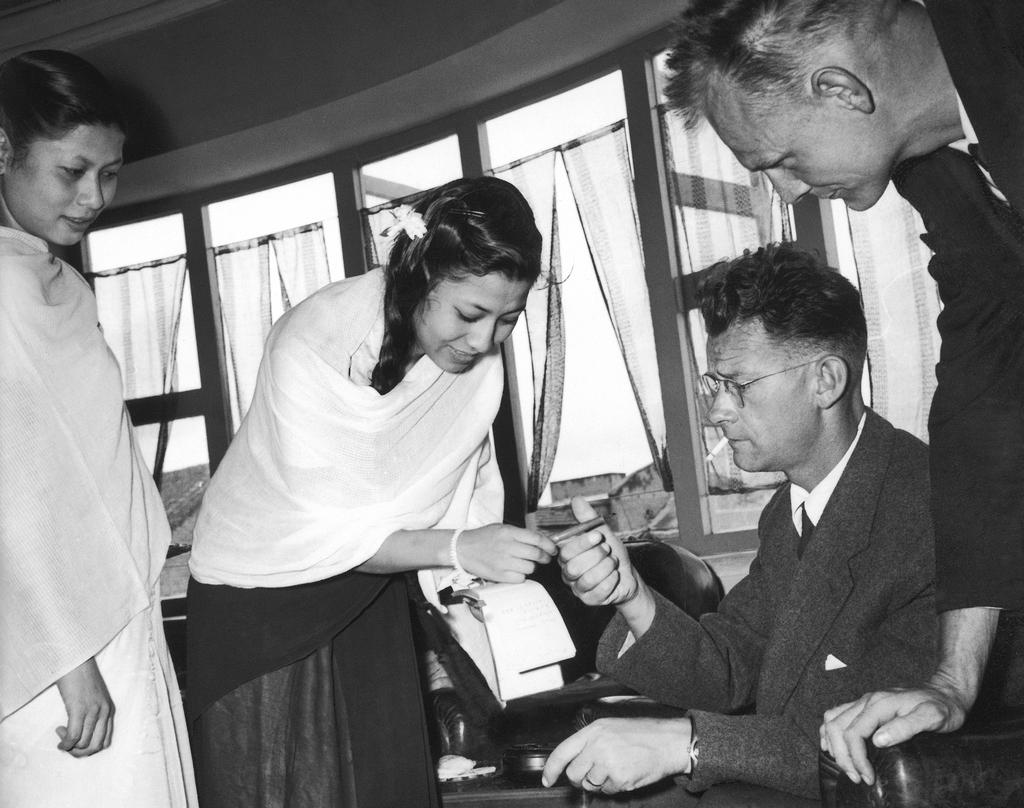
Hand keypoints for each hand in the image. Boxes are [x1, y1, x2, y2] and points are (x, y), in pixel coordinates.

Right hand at [55, 657, 114, 756]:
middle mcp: (104, 712)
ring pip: (84, 744)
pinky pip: (73, 736)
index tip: (77, 742)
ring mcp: (93, 711)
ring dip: (70, 747)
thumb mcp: (92, 697)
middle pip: (96, 746)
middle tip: (68, 745)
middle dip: (80, 752)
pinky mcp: (79, 709)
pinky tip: (59, 736)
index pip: (105, 741)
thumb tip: (81, 732)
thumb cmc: (80, 677)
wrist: (75, 659)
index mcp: (109, 710)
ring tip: (61, 736)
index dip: (89, 748)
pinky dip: (65, 742)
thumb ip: (92, 712)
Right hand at [457, 523, 556, 582]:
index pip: (536, 539)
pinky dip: (521, 576)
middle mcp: (507, 546)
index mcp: (509, 532)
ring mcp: (503, 562)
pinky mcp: (499, 575)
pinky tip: (515, 571)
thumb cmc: (483, 538)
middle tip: (544, 558)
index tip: (553, 549)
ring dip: (531, 567)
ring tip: (524, 563)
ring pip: (530, 568)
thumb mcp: (502, 528)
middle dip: (544, 557)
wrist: (462, 549)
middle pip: (536, 554)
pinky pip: (520, 578)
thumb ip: (520, 534)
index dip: (549, 545)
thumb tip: (542, 541)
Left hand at [541, 717, 691, 792]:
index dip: (551, 769)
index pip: (562, 752)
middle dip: (581, 778)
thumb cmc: (641, 733)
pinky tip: (625, 773)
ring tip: (616, 767)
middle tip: (594, 772)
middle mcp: (597, 746)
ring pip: (590, 784)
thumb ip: (589, 742)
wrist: (667, 741)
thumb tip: (573, 760)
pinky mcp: (619, 779)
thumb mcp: (610, 727)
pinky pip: (607, 791)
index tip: (547, 779)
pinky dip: (614, 787)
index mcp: (593, 731)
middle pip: (574, 773)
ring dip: (600, 782)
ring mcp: (607, 763)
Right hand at [557, 496, 639, 607]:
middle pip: (574, 567)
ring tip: (613, 563)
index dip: (583, 543)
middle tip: (608, 552)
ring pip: (587, 579)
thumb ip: (588, 518)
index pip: (566, 550)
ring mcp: (578, 588)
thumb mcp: (603, 533)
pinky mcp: (589, 599)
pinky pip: (598, 592)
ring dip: (606, 568)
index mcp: (567, 556)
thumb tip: (576, 500)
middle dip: (597, 557)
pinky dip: (611, 581)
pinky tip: (614, 576)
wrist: (627, 575)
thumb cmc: (611, 554)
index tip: (599, 536)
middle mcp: (568, 573)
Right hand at [819, 682, 967, 784]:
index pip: (854, 733)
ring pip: (832, 720)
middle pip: (837, 728)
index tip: (868, 777)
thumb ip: (905, 727)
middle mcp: (867, 700)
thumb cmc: (942, 706)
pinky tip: (835, 746)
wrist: (945, 692)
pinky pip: (836, 715)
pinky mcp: (865, 705)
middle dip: (843, 756)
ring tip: (846, 765)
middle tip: (857, 777)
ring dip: (834, 744)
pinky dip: (830, 732)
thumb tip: (878, 740)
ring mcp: (864, 702)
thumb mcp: (932, 717)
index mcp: (879, 704)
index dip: (856, 758)